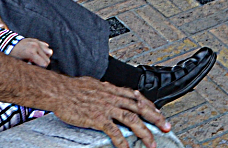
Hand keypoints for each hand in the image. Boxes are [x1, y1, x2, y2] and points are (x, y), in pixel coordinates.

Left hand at [10, 38, 51, 67]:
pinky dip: (43, 50)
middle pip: (48, 59)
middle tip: (35, 64)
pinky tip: (36, 53)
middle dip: (43, 63)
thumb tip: (39, 72)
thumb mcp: (21, 63)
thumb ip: (31, 67)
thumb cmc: (14, 55)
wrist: (9, 43)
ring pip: (49, 52)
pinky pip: (46, 46)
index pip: (45, 64)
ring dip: (45, 56)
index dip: (42, 69)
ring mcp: (37, 42)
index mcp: (32, 53)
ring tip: (37, 58)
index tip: (36, 69)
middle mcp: (36, 46)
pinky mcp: (37, 40)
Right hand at [51, 76, 168, 147]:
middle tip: (167, 127)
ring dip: (144, 132)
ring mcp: (106, 107)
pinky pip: (114, 131)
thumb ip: (106, 90)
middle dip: (156, 118)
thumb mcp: (95, 85)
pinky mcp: (97, 118)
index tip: (158, 112)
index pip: (137, 97)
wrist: (60, 90)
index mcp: (113, 89)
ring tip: (152, 143)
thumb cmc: (74, 88)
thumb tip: (111, 89)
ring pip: (132, 119)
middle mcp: (113, 97)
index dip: (150, 105)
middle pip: (140, 108)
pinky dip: (122, 141)